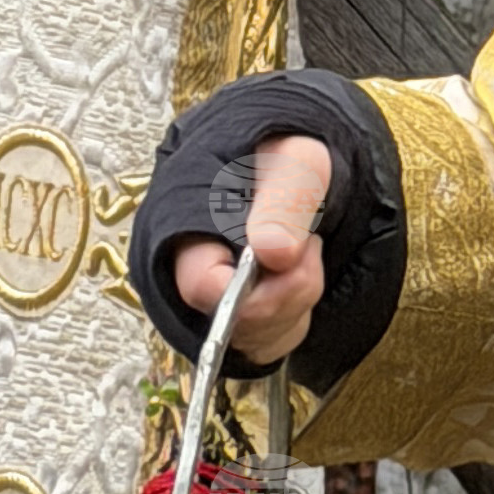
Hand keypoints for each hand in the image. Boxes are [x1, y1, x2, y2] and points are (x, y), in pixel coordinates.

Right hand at [172, 129, 333, 364]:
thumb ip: (284, 199)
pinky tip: (295, 272)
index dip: (249, 283)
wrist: (285, 160)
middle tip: (307, 240)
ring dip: (299, 294)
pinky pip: (274, 340)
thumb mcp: (294, 159)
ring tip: (300, 246)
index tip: (287, 252)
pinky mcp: (240, 319)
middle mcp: (190, 271)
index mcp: (186, 226)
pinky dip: (298, 310)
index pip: (202, 285)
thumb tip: (274, 253)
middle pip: (237, 320)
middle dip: (288, 287)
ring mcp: (215, 300)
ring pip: (260, 334)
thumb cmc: (281, 152)